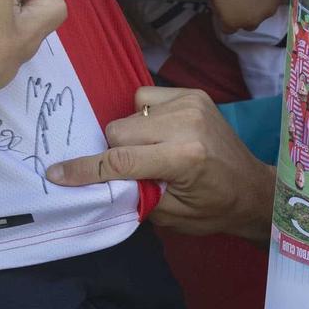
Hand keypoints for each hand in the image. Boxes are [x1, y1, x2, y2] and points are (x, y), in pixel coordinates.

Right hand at [45, 87, 273, 241]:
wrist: (253, 187)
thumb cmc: (214, 208)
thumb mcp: (170, 214)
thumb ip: (132, 193)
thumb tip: (95, 179)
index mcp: (183, 156)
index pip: (119, 160)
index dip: (84, 169)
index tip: (56, 174)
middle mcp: (186, 122)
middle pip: (117, 130)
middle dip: (115, 152)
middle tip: (134, 170)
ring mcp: (190, 103)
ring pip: (128, 112)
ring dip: (131, 135)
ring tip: (152, 152)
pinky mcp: (192, 93)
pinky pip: (145, 97)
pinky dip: (144, 116)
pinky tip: (160, 133)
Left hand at [208, 0, 286, 31]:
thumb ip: (219, 9)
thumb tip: (224, 13)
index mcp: (232, 23)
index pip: (229, 29)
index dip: (228, 18)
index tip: (229, 8)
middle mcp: (251, 22)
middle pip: (249, 24)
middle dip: (246, 15)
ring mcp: (267, 12)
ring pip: (263, 13)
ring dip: (259, 6)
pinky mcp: (279, 0)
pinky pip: (274, 1)